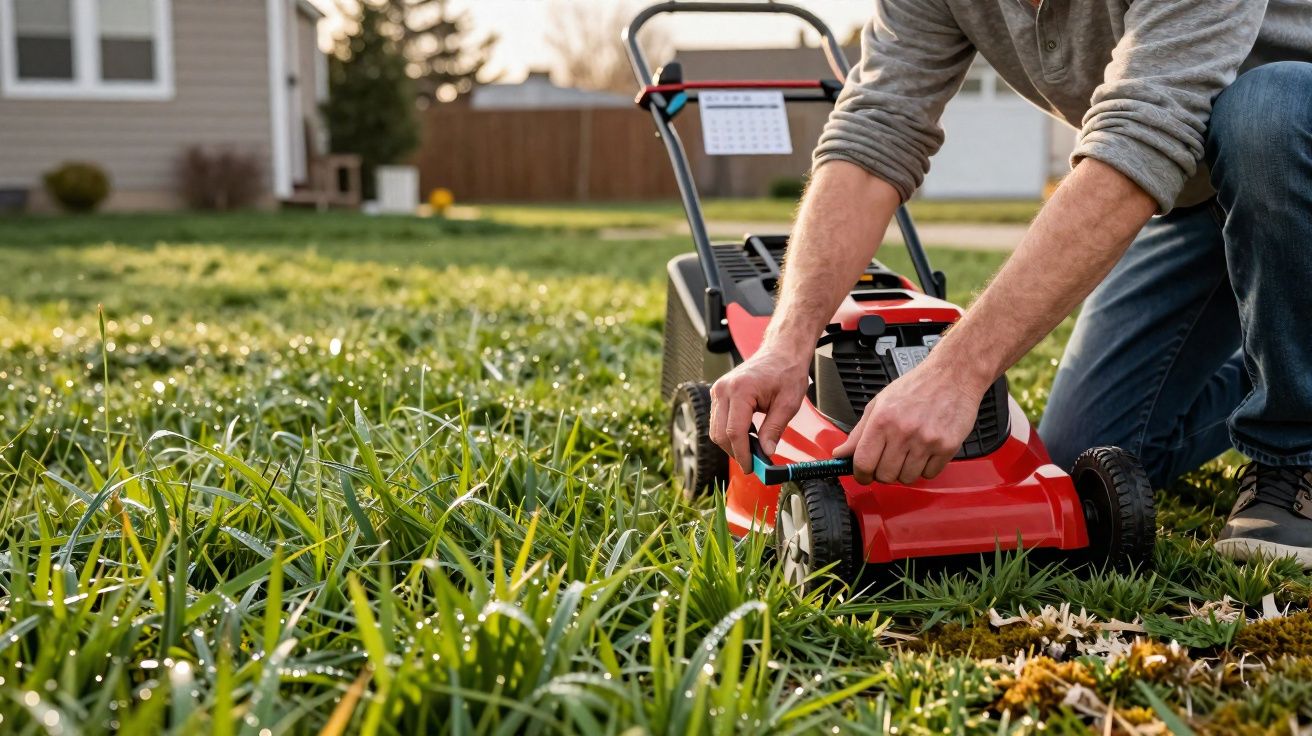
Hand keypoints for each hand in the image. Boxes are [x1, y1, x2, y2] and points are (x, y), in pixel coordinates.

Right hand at [710, 348, 809, 470]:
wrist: (781, 352)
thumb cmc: (787, 372)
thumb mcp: (788, 404)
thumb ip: (775, 429)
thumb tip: (766, 453)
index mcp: (740, 390)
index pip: (734, 432)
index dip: (742, 454)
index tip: (751, 468)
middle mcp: (723, 389)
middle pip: (720, 434)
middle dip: (736, 452)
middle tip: (754, 462)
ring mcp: (718, 390)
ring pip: (715, 429)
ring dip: (732, 443)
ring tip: (753, 448)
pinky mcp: (718, 393)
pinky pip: (718, 420)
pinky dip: (730, 432)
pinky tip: (748, 433)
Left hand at [834, 359, 986, 484]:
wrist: (952, 375)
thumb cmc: (916, 387)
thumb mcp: (879, 403)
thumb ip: (859, 432)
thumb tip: (840, 453)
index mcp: (882, 420)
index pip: (863, 462)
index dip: (860, 474)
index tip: (863, 474)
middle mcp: (903, 432)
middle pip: (885, 475)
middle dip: (883, 473)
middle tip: (888, 461)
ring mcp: (926, 441)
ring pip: (907, 478)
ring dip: (905, 471)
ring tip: (909, 453)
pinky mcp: (947, 447)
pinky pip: (929, 474)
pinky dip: (925, 468)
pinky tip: (925, 452)